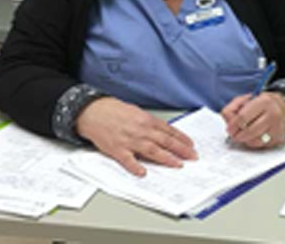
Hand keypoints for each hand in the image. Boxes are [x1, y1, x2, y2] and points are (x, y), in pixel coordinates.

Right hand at [77, 97, 197, 176]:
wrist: (92, 111)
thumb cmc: (113, 111)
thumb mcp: (135, 112)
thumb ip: (149, 123)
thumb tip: (163, 133)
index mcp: (145, 119)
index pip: (168, 130)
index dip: (181, 139)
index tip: (191, 146)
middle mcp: (140, 130)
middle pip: (165, 141)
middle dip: (181, 150)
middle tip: (192, 157)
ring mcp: (129, 140)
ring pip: (152, 150)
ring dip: (166, 158)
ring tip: (178, 165)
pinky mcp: (117, 149)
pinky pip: (128, 160)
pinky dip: (135, 167)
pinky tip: (143, 173)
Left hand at [221, 92, 284, 149]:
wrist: (283, 107)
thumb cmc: (261, 104)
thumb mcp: (246, 100)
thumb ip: (233, 108)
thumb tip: (229, 122)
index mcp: (264, 102)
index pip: (243, 117)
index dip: (233, 125)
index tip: (229, 129)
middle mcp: (273, 115)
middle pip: (249, 131)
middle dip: (237, 135)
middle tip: (233, 134)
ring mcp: (277, 128)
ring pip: (254, 141)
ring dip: (244, 140)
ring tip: (242, 135)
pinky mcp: (278, 138)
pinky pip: (260, 146)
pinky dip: (253, 142)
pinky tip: (252, 137)